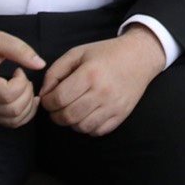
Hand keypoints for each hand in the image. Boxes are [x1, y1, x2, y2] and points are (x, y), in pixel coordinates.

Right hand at [0, 19, 45, 128]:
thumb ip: (20, 50)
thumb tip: (41, 64)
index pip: (7, 95)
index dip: (21, 83)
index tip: (18, 70)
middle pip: (13, 110)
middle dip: (27, 93)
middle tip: (23, 78)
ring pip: (13, 120)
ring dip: (28, 105)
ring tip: (24, 87)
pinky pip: (11, 123)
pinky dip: (25, 113)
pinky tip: (27, 97)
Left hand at [38, 25, 164, 136]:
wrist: (140, 56)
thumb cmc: (106, 53)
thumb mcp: (78, 53)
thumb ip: (55, 71)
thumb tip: (44, 94)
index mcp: (89, 74)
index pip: (58, 99)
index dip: (47, 102)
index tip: (49, 98)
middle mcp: (102, 92)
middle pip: (67, 116)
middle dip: (55, 114)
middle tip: (58, 106)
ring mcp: (113, 105)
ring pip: (81, 127)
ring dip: (71, 122)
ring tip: (73, 110)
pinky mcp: (121, 115)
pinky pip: (97, 131)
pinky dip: (87, 127)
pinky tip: (88, 114)